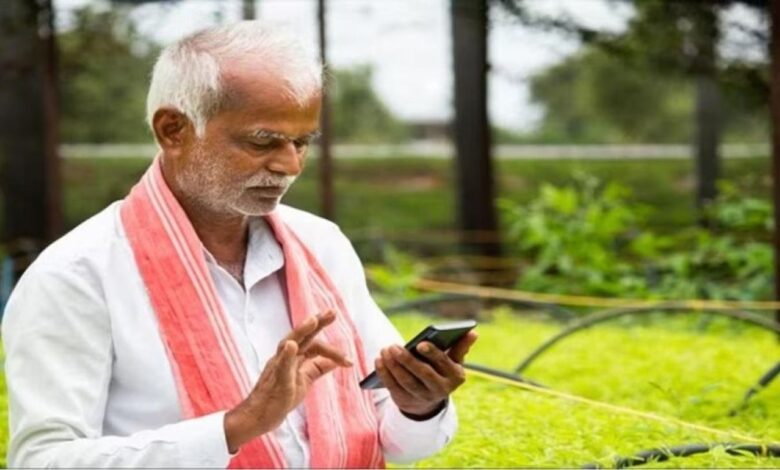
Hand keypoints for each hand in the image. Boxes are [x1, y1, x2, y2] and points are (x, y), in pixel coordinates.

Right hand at [224, 310, 351, 452]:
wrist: (257, 417)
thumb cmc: (278, 398)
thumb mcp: (303, 381)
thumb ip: (317, 369)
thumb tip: (336, 362)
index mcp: (292, 358)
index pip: (313, 345)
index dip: (331, 349)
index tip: (349, 359)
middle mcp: (284, 358)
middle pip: (302, 336)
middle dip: (317, 323)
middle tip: (333, 312)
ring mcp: (278, 367)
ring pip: (288, 343)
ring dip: (301, 331)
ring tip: (313, 320)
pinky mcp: (275, 381)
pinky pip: (280, 366)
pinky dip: (286, 355)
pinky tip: (292, 346)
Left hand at [375, 330, 477, 418]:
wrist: (429, 401)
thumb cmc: (441, 371)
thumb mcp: (453, 361)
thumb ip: (460, 346)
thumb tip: (473, 332)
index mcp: (455, 376)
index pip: (444, 363)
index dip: (432, 353)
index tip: (420, 343)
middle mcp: (441, 390)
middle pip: (422, 374)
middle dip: (407, 360)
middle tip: (394, 346)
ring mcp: (423, 397)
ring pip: (406, 381)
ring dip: (393, 365)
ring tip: (385, 350)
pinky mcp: (406, 401)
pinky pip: (393, 387)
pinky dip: (384, 373)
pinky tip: (379, 360)